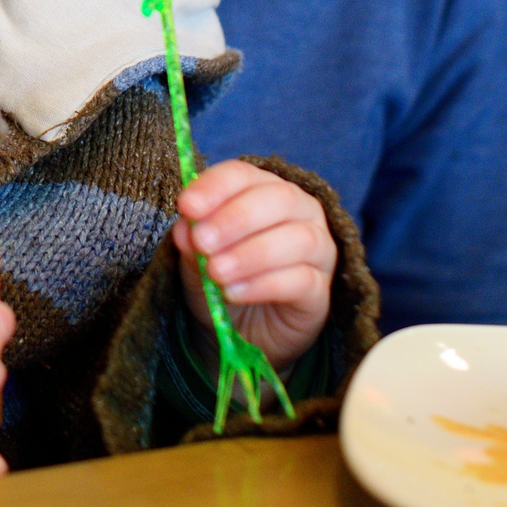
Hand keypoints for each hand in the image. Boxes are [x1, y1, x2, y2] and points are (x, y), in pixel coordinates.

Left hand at [173, 159, 336, 370]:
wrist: (246, 332)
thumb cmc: (224, 280)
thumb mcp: (197, 263)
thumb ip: (192, 243)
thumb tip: (185, 228)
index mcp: (263, 189)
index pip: (243, 174)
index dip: (215, 186)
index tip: (187, 206)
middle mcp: (300, 211)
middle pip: (278, 197)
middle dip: (236, 218)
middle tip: (202, 241)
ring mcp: (317, 249)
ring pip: (297, 238)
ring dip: (251, 253)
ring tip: (216, 272)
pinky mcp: (321, 290)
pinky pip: (301, 279)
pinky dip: (263, 284)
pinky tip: (234, 293)